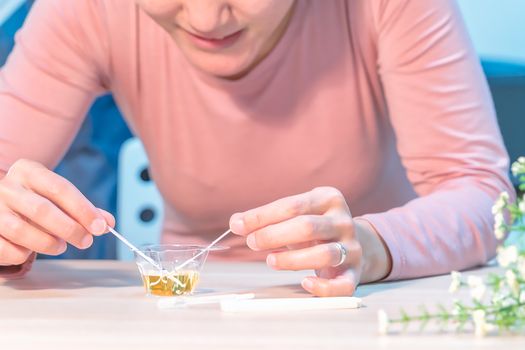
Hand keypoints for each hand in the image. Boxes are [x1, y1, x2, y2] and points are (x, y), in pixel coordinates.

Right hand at [0, 159, 114, 265]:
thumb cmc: (34, 200)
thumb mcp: (56, 197)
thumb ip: (82, 209)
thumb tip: (108, 223)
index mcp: (28, 171)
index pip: (60, 188)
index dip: (83, 209)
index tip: (101, 227)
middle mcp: (6, 186)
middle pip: (42, 210)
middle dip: (70, 229)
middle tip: (86, 241)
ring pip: (21, 230)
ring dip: (47, 243)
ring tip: (60, 246)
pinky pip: (6, 249)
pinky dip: (23, 254)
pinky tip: (30, 250)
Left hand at [229, 187, 391, 295]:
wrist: (353, 242)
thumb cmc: (315, 228)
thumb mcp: (296, 215)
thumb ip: (268, 217)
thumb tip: (236, 223)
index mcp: (329, 198)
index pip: (292, 205)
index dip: (262, 216)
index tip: (238, 225)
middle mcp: (344, 221)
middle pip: (308, 227)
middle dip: (274, 235)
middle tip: (252, 243)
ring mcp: (352, 248)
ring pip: (324, 254)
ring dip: (292, 260)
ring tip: (270, 261)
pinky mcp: (355, 273)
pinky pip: (343, 285)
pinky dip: (324, 288)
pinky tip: (305, 283)